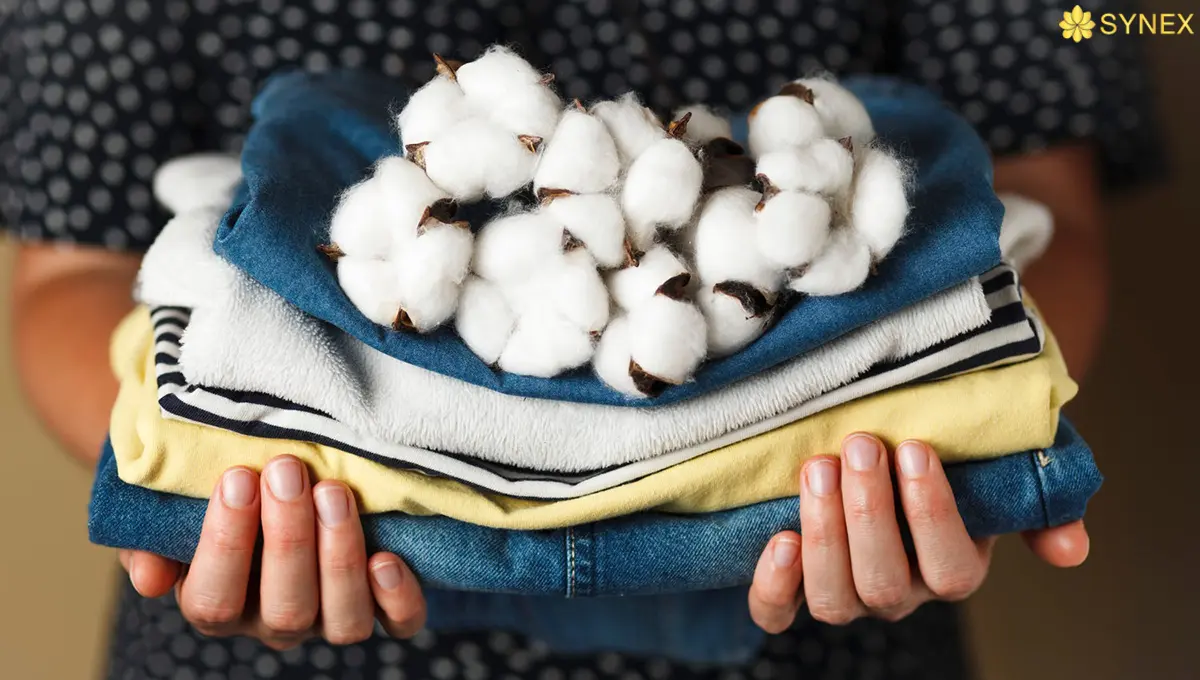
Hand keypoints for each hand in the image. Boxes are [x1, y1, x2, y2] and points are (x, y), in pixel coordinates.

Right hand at [118, 455, 425, 647]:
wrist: (273, 479)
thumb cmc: (222, 489)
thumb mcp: (167, 508)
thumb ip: (149, 539)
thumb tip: (150, 579)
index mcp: (218, 603)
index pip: (214, 600)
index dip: (225, 542)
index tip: (237, 477)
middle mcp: (274, 620)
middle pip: (284, 607)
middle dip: (287, 536)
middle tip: (289, 469)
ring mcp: (329, 617)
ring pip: (341, 621)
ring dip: (339, 557)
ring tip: (334, 493)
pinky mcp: (378, 606)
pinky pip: (399, 623)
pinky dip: (398, 599)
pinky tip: (389, 559)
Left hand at [748, 434, 1090, 632]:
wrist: (879, 441)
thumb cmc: (944, 451)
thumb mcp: (1002, 465)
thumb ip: (1038, 500)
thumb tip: (1069, 550)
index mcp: (953, 567)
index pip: (949, 565)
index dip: (929, 511)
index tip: (912, 447)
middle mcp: (900, 592)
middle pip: (884, 581)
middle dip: (868, 513)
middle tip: (858, 446)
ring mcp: (847, 594)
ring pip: (834, 599)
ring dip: (825, 534)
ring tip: (818, 469)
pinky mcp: (794, 588)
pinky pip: (778, 612)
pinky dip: (774, 585)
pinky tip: (779, 539)